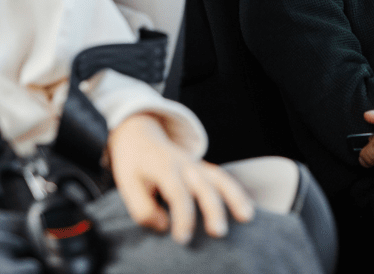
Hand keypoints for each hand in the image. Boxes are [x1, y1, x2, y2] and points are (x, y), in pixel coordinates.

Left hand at [109, 112, 253, 243]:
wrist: (140, 135)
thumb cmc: (134, 164)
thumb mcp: (127, 185)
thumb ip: (142, 208)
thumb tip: (163, 225)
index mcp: (163, 167)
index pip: (178, 193)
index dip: (182, 217)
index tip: (182, 238)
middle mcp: (184, 164)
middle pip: (204, 185)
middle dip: (213, 208)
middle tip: (218, 232)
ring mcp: (197, 164)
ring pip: (220, 178)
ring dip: (234, 196)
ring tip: (246, 216)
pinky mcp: (203, 168)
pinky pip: (223, 178)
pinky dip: (236, 192)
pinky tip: (246, 208)